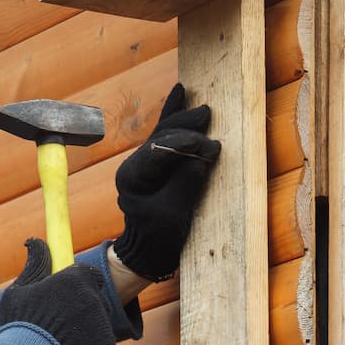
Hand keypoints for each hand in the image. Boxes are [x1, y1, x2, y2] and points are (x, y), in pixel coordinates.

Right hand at [0, 238, 118, 344]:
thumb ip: (35, 264)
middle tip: (60, 325)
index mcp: (75, 280)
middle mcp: (94, 300)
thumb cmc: (19, 326)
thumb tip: (35, 240)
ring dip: (86, 334)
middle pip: (97, 302)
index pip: (90, 275)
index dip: (80, 285)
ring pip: (99, 328)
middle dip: (84, 311)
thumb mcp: (19, 291)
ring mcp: (103, 328)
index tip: (68, 295)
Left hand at [112, 83, 220, 280]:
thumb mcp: (173, 214)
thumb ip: (186, 182)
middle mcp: (134, 164)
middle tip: (208, 116)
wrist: (149, 252)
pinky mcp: (155, 163)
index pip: (159, 150)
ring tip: (203, 108)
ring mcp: (144, 162)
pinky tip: (180, 92)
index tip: (212, 147)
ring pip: (164, 132)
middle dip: (185, 126)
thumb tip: (204, 154)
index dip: (186, 144)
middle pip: (161, 136)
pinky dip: (175, 115)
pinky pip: (166, 135)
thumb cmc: (159, 237)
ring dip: (184, 119)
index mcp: (132, 176)